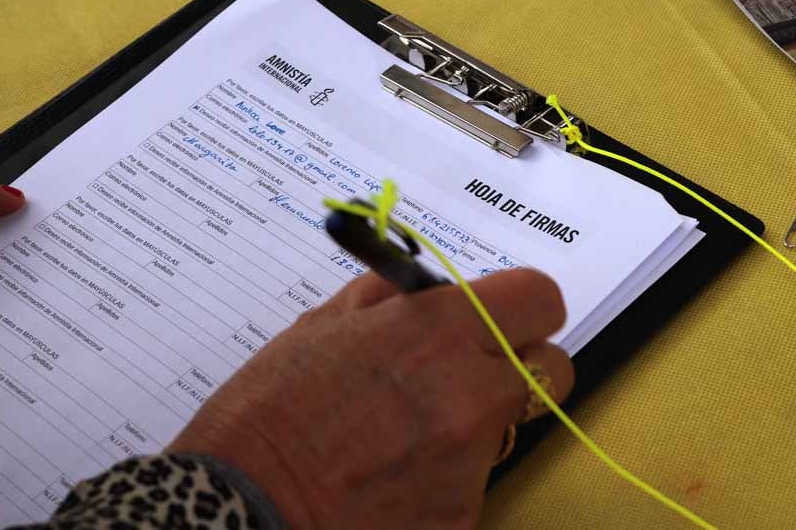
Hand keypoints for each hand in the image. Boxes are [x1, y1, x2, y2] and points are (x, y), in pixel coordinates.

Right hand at [168, 268, 573, 528]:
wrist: (243, 502)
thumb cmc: (269, 410)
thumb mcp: (322, 327)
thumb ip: (387, 299)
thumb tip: (424, 287)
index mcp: (435, 332)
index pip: (539, 300)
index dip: (521, 306)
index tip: (502, 315)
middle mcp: (469, 393)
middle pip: (551, 368)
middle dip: (517, 364)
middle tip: (467, 370)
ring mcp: (471, 463)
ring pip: (510, 427)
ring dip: (475, 420)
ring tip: (405, 430)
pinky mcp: (462, 516)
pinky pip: (476, 481)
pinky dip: (445, 474)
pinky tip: (393, 471)